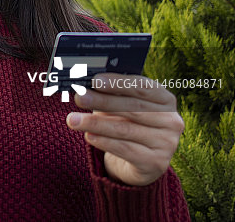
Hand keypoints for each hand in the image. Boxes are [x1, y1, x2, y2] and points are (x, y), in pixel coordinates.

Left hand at [66, 73, 183, 185]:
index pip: (142, 87)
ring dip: (96, 123)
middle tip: (78, 97)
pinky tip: (88, 136)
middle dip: (102, 101)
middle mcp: (172, 120)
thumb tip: (85, 86)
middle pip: (132, 107)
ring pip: (125, 129)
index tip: (95, 80)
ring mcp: (167, 143)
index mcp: (165, 99)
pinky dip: (104, 142)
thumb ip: (111, 95)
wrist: (139, 161)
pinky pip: (125, 149)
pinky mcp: (156, 163)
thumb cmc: (127, 124)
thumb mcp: (122, 107)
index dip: (118, 83)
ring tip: (73, 119)